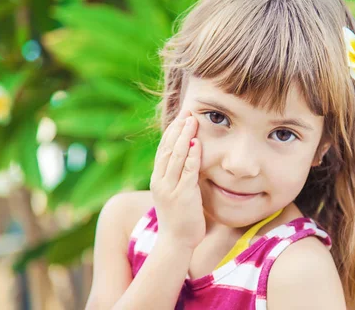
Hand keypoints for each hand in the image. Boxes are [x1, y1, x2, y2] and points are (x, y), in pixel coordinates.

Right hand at [150, 106, 204, 249]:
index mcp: (157, 179)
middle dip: (178, 128)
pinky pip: (188, 171)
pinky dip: (192, 155)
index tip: (181, 116)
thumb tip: (187, 159)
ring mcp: (170, 188)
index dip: (172, 131)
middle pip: (167, 148)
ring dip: (185, 136)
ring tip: (192, 119)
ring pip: (176, 156)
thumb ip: (178, 176)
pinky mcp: (183, 195)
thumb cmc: (179, 218)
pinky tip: (197, 142)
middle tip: (188, 111)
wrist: (176, 243)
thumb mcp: (174, 193)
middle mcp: (160, 181)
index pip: (163, 149)